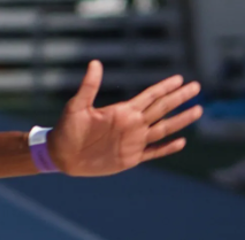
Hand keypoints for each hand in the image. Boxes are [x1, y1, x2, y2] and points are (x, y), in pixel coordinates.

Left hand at [49, 60, 202, 176]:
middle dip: (179, 98)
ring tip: (198, 110)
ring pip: (163, 129)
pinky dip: (167, 149)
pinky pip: (153, 152)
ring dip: (180, 121)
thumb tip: (95, 63)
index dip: (164, 88)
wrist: (60, 155)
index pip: (149, 97)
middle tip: (196, 87)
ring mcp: (133, 141)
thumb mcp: (76, 107)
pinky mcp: (129, 158)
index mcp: (122, 111)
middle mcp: (131, 124)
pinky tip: (181, 142)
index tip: (180, 79)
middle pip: (161, 109)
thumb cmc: (65, 130)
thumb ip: (89, 87)